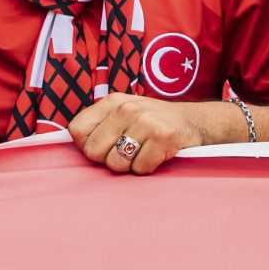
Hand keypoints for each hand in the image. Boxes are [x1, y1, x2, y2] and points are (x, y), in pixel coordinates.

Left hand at [67, 92, 206, 174]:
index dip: (87, 144)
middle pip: (93, 151)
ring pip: (115, 163)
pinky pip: (140, 168)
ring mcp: (146, 121)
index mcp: (112, 101)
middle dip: (108, 158)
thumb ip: (100, 125)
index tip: (104, 145)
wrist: (195, 122)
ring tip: (143, 152)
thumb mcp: (124, 113)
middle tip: (127, 150)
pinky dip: (148, 167)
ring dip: (129, 165)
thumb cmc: (153, 122)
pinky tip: (156, 155)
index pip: (77, 131)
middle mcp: (127, 108)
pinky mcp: (163, 137)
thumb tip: (74, 147)